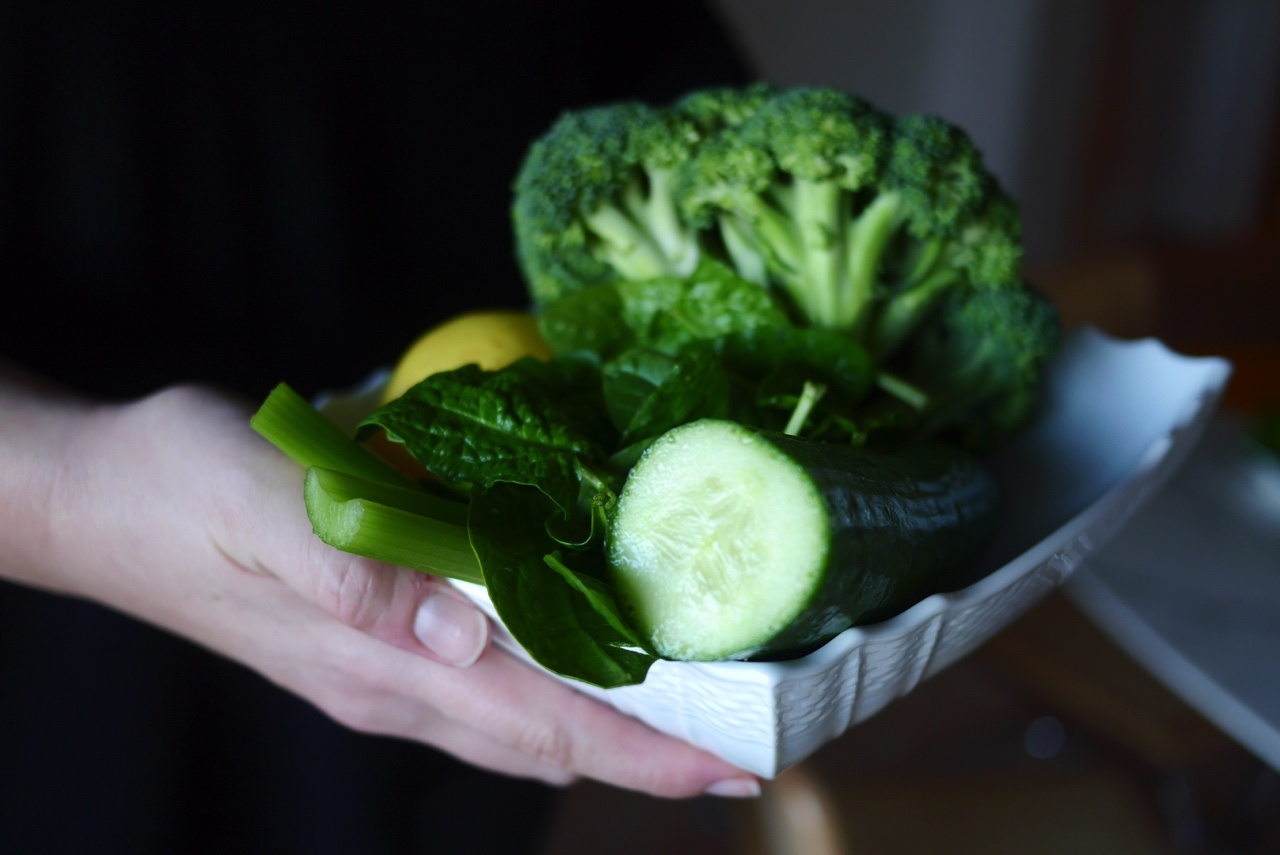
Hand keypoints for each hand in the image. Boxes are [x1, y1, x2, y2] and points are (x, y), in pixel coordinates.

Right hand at [4, 382, 759, 797]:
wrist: (98, 496)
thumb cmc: (176, 490)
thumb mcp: (259, 508)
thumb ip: (357, 572)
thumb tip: (460, 634)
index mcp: (382, 663)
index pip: (541, 724)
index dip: (643, 754)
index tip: (733, 766)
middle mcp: (394, 681)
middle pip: (549, 736)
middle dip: (652, 749)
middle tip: (749, 736)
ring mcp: (382, 666)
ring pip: (523, 715)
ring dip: (613, 720)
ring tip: (695, 702)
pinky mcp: (371, 636)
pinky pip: (488, 678)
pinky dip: (555, 674)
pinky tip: (586, 642)